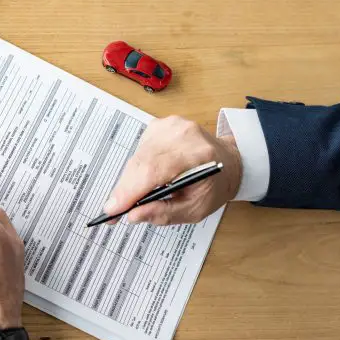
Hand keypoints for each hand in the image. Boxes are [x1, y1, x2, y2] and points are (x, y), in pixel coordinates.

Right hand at [104, 116, 241, 225]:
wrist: (228, 161)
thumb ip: (164, 213)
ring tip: (133, 197)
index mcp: (198, 154)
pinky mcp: (160, 124)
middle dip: (124, 190)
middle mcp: (182, 134)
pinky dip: (136, 168)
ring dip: (129, 180)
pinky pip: (138, 151)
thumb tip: (134, 215)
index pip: (154, 171)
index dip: (129, 191)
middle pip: (141, 163)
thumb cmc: (214, 185)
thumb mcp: (195, 209)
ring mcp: (170, 125)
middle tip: (113, 210)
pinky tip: (146, 177)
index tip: (112, 210)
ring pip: (136, 158)